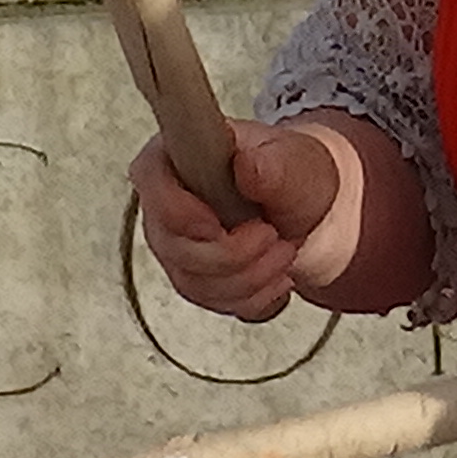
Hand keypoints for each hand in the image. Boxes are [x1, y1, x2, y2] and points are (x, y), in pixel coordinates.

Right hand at [128, 116, 354, 323]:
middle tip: (272, 234)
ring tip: (283, 250)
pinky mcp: (193, 278)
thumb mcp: (294, 161)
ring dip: (251, 277)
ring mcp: (175, 244)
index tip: (219, 226)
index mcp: (177, 154)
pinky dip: (255, 296)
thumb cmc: (290, 172)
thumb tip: (247, 166)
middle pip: (174, 246)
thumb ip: (272, 165)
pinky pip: (215, 303)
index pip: (150, 179)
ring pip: (195, 284)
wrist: (306, 206)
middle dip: (233, 253)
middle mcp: (165, 202)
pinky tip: (276, 274)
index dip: (181, 212)